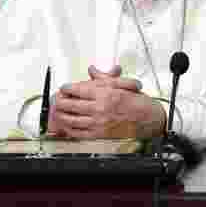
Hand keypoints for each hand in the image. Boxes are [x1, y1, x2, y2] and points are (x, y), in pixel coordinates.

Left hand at [48, 64, 164, 139]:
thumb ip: (104, 77)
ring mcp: (98, 123)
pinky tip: (65, 125)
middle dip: (60, 101)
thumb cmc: (137, 103)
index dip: (68, 88)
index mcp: (106, 94)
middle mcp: (100, 109)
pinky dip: (69, 129)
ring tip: (57, 111)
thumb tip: (93, 71)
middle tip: (57, 98)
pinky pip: (78, 133)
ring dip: (61, 115)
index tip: (64, 87)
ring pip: (72, 119)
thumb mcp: (122, 84)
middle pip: (72, 104)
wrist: (148, 120)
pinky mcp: (99, 135)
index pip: (79, 90)